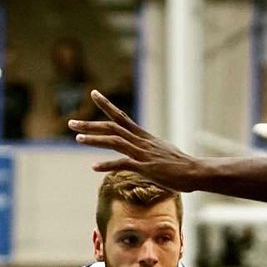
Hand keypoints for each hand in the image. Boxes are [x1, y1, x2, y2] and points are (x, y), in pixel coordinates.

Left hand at [69, 91, 202, 189]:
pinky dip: (106, 164)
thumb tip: (143, 154)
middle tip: (71, 122)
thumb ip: (149, 151)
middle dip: (90, 123)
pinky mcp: (145, 167)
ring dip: (94, 139)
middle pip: (112, 126)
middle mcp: (141, 141)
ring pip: (114, 140)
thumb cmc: (181, 166)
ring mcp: (142, 153)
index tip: (93, 94)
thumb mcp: (162, 154)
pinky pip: (122, 163)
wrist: (195, 172)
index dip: (106, 105)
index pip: (122, 116)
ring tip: (77, 138)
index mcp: (144, 137)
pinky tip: (94, 167)